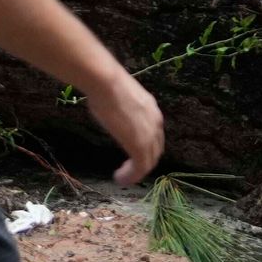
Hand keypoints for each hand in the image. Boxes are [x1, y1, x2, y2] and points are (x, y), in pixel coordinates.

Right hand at [86, 67, 163, 185]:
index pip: (154, 134)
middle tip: (129, 168)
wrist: (105, 83)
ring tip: (123, 177)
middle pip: (155, 149)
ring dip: (136, 171)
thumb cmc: (105, 83)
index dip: (146, 145)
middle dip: (144, 160)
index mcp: (151, 110)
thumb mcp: (119, 96)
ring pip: (148, 161)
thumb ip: (121, 107)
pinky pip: (140, 168)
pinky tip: (120, 179)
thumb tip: (109, 106)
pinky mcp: (140, 146)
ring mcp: (149, 136)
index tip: (133, 150)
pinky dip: (131, 176)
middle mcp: (155, 124)